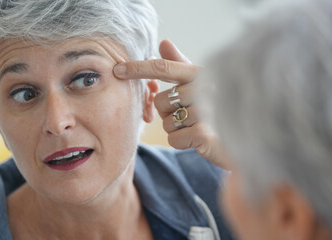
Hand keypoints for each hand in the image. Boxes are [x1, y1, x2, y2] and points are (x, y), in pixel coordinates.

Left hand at [113, 40, 229, 168]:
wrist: (244, 141)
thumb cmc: (218, 111)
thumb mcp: (200, 84)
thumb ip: (181, 64)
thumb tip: (163, 42)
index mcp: (201, 74)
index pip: (164, 67)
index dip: (138, 68)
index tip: (117, 70)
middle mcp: (205, 88)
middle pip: (162, 100)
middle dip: (168, 112)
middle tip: (188, 116)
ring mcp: (207, 110)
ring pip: (166, 121)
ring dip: (176, 128)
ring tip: (197, 127)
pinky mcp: (205, 133)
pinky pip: (173, 138)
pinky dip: (181, 142)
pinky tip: (198, 140)